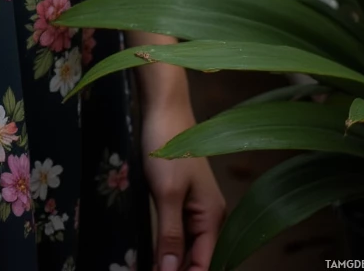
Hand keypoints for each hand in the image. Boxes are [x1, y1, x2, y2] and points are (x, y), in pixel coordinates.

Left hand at [141, 95, 226, 270]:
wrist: (164, 108)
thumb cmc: (168, 146)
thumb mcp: (167, 194)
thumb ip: (171, 235)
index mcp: (213, 217)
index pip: (204, 264)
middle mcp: (210, 216)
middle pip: (198, 258)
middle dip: (178, 270)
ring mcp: (196, 207)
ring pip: (188, 247)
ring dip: (173, 261)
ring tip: (151, 267)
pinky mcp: (181, 198)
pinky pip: (179, 231)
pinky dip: (169, 245)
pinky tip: (155, 254)